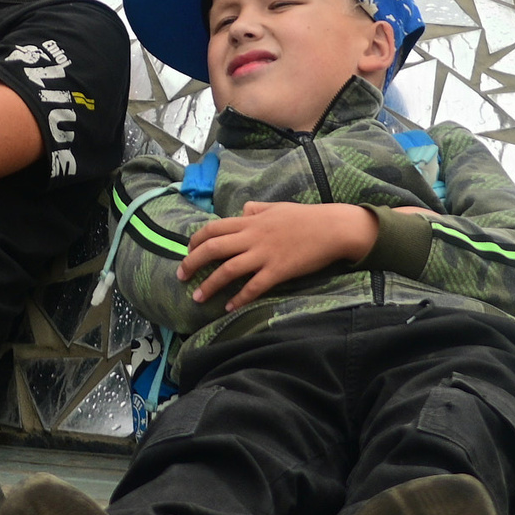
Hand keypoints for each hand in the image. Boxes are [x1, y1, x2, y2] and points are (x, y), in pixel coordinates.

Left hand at [179, 201, 378, 310]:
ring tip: (197, 298)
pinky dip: (239, 298)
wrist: (333, 228)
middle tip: (181, 276)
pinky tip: (229, 307)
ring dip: (209, 285)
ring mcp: (265, 254)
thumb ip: (258, 209)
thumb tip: (244, 209)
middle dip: (192, 263)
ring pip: (228, 269)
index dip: (196, 240)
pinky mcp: (278, 270)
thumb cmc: (307, 217)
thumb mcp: (278, 207)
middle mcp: (252, 237)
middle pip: (213, 248)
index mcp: (251, 220)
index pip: (214, 228)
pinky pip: (254, 286)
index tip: (187, 252)